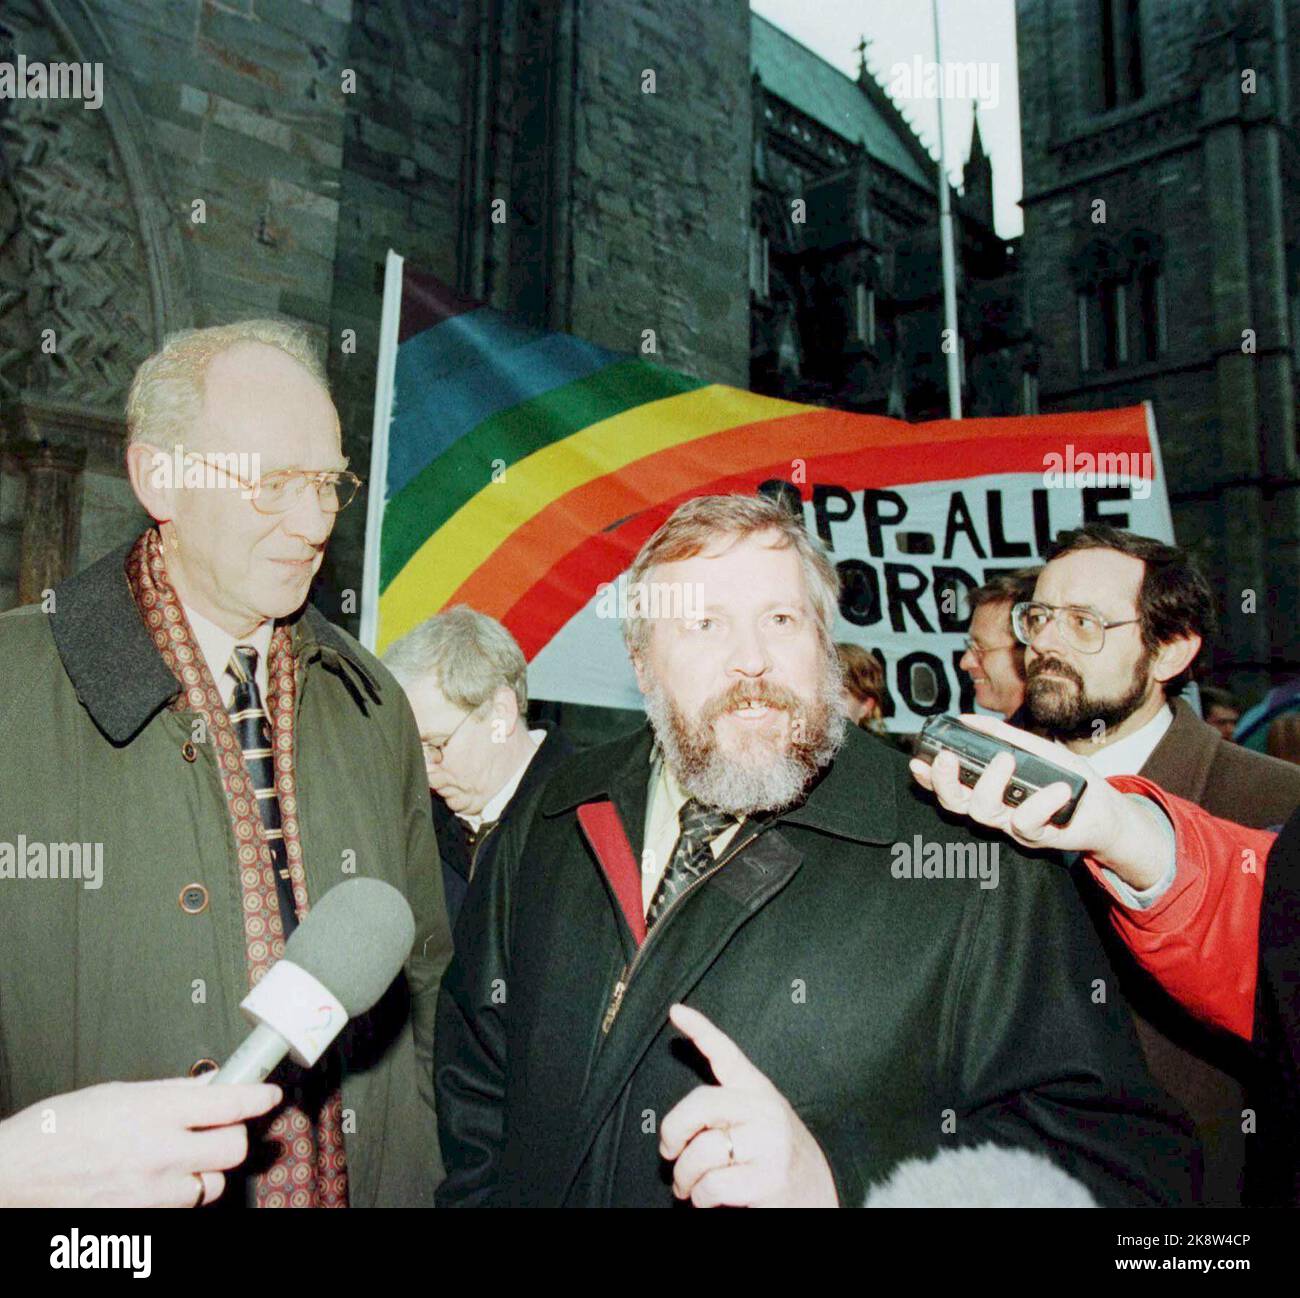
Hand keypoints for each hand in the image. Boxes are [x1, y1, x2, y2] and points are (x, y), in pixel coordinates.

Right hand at [0, 1077, 281, 1207]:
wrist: (12, 1175)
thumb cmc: (56, 1130)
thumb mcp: (116, 1094)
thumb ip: (170, 1091)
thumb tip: (211, 1084)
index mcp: (154, 1111)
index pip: (228, 1102)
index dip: (258, 1098)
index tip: (269, 1095)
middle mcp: (158, 1152)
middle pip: (233, 1149)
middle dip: (232, 1137)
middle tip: (220, 1128)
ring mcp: (151, 1191)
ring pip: (212, 1185)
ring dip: (205, 1170)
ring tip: (178, 1158)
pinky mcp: (141, 1219)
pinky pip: (183, 1208)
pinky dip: (180, 1194)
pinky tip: (158, 1179)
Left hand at [659, 1004, 836, 1207]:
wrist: (820, 1196)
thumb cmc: (778, 1159)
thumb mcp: (759, 1122)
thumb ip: (727, 1113)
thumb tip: (678, 1130)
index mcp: (759, 1091)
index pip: (727, 1054)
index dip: (700, 1030)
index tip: (676, 1011)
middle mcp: (765, 1110)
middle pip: (700, 1105)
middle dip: (673, 1132)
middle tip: (669, 1152)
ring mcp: (769, 1143)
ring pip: (701, 1152)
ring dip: (684, 1177)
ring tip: (688, 1186)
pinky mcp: (768, 1178)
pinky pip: (711, 1184)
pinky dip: (700, 1197)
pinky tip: (707, 1199)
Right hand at [908, 714, 1170, 889]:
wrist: (1108, 811)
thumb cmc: (1067, 779)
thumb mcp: (1036, 748)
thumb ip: (1004, 736)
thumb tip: (968, 719)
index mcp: (990, 789)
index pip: (951, 785)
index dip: (930, 777)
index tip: (919, 762)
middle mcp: (996, 809)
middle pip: (957, 803)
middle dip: (946, 781)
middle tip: (948, 758)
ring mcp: (1015, 825)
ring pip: (984, 813)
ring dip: (989, 784)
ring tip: (1006, 760)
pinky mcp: (1039, 837)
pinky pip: (1029, 824)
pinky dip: (1041, 803)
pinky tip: (1058, 787)